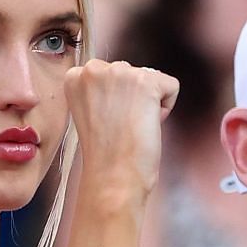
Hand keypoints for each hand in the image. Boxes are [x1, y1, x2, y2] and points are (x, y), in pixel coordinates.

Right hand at [64, 59, 178, 202]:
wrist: (111, 176)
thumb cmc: (104, 153)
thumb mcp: (91, 111)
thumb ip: (102, 90)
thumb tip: (128, 84)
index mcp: (75, 76)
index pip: (109, 73)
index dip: (115, 101)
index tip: (107, 122)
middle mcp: (93, 69)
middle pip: (131, 73)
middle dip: (132, 99)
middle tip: (119, 127)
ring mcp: (119, 72)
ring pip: (150, 79)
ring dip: (147, 103)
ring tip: (130, 127)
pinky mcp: (145, 81)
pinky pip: (171, 86)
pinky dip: (166, 108)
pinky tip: (145, 125)